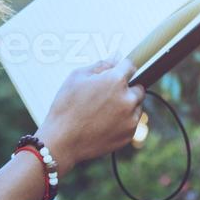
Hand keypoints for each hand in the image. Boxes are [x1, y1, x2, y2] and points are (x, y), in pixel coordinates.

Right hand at [37, 58, 145, 172]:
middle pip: (138, 87)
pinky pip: (132, 122)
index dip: (121, 68)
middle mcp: (127, 99)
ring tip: (104, 112)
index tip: (116, 72)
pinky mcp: (129, 135)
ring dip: (126, 105)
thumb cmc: (65, 107)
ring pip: (137, 106)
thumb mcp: (77, 77)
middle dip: (126, 88)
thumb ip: (100, 65)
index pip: (130, 66)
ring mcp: (130, 119)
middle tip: (107, 96)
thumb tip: (115, 58)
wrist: (61, 141)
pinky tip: (105, 123)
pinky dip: (123, 121)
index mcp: (116, 81)